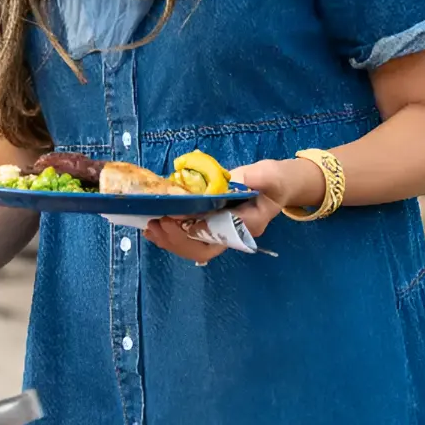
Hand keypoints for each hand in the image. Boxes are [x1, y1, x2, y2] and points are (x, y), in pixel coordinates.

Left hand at [143, 157, 324, 262]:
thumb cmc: (274, 181)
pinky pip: (188, 238)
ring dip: (169, 240)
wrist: (274, 185)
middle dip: (177, 239)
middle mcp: (231, 234)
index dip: (196, 230)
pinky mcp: (209, 225)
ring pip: (192, 247)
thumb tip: (242, 180)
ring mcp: (219, 232)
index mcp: (247, 226)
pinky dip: (170, 235)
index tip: (176, 218)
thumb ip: (257, 179)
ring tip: (150, 227)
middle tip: (158, 223)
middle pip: (202, 249)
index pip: (218, 235)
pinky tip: (154, 228)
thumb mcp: (270, 176)